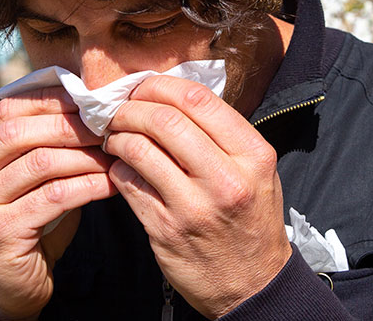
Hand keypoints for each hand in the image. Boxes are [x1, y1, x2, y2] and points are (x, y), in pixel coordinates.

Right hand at [0, 88, 117, 319]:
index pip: (6, 111)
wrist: (8, 287)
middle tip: (106, 123)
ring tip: (114, 151)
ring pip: (39, 163)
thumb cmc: (25, 223)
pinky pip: (55, 197)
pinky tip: (111, 182)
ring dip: (84, 154)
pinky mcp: (0, 233)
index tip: (88, 99)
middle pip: (18, 132)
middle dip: (68, 124)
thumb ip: (38, 142)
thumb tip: (84, 100)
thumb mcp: (22, 177)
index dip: (50, 100)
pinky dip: (89, 184)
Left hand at [103, 75, 291, 317]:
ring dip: (117, 136)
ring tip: (114, 136)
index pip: (198, 99)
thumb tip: (171, 97)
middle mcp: (226, 178)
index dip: (160, 86)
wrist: (253, 285)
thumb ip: (223, 135)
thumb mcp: (257, 172)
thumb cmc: (251, 220)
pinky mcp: (165, 229)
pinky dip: (117, 167)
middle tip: (119, 110)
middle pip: (164, 119)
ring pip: (139, 148)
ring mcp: (193, 206)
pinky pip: (127, 182)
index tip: (143, 89)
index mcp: (253, 155)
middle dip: (131, 108)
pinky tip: (121, 167)